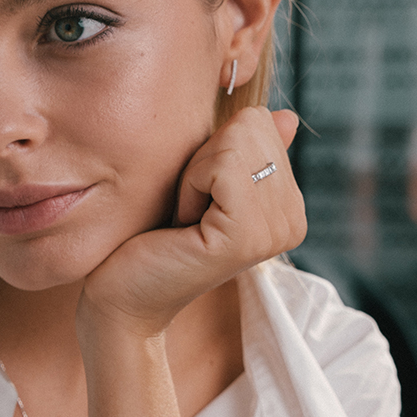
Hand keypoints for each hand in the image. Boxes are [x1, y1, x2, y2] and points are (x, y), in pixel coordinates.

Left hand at [80, 107, 304, 338]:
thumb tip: (285, 116)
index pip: (259, 122)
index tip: (196, 200)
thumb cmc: (150, 241)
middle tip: (188, 211)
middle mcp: (293, 221)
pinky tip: (183, 225)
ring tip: (186, 220)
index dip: (210, 152)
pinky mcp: (247, 236)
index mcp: (289, 207)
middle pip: (250, 125)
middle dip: (203, 160)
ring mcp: (275, 231)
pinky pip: (221, 165)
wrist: (122, 299)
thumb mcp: (201, 185)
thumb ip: (243, 154)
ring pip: (235, 140)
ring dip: (194, 175)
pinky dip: (190, 185)